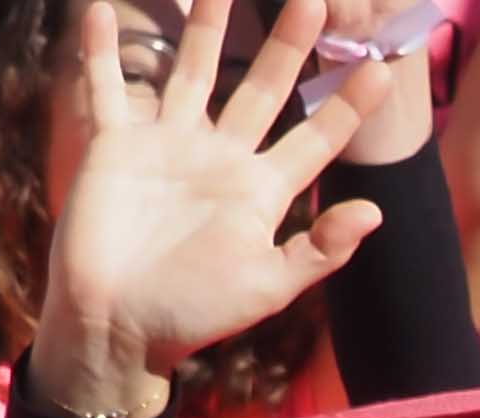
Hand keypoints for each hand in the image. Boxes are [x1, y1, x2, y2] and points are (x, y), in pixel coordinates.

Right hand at [29, 0, 374, 417]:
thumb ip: (319, 251)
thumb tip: (375, 212)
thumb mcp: (268, 287)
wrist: (118, 325)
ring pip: (193, 72)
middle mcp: (220, 158)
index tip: (381, 72)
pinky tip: (98, 9)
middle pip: (261, 88)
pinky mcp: (116, 145)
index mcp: (262, 191)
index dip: (347, 109)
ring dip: (206, 26)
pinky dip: (101, 51)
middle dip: (287, 45)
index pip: (315, 141)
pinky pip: (108, 87)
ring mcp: (168, 145)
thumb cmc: (195, 314)